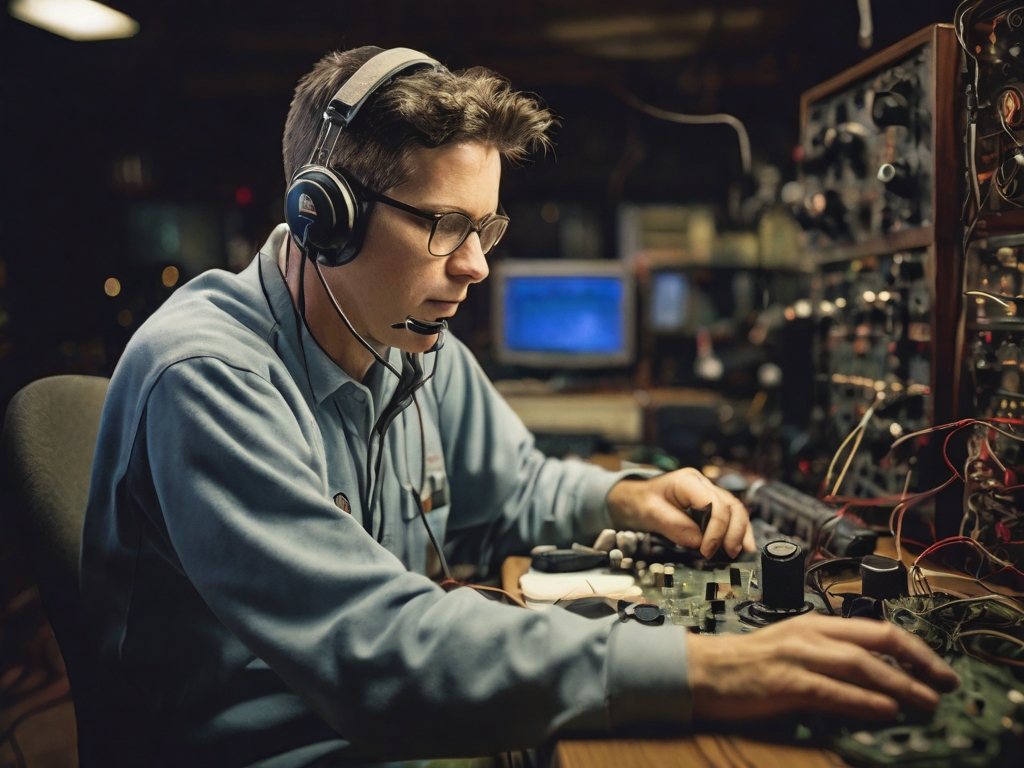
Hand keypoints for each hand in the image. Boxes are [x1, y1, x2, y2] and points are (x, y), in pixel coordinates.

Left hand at [606, 468, 754, 558]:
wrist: (634, 499)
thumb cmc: (640, 502)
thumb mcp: (650, 513)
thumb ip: (674, 526)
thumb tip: (699, 543)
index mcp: (688, 481)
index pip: (714, 503)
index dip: (716, 529)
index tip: (707, 551)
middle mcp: (703, 485)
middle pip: (731, 506)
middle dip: (732, 532)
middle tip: (727, 555)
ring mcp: (710, 494)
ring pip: (736, 511)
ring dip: (740, 533)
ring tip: (740, 553)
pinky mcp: (712, 507)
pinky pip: (731, 517)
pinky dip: (738, 532)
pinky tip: (743, 547)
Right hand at [687, 614, 960, 720]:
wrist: (701, 670)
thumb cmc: (745, 665)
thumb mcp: (791, 648)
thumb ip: (827, 656)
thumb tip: (873, 679)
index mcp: (813, 623)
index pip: (876, 627)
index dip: (913, 646)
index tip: (937, 666)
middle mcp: (809, 633)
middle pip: (877, 639)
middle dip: (918, 661)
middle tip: (945, 682)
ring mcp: (797, 656)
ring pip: (861, 664)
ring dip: (900, 683)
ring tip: (926, 700)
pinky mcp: (785, 681)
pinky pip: (833, 690)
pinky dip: (863, 700)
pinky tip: (885, 710)